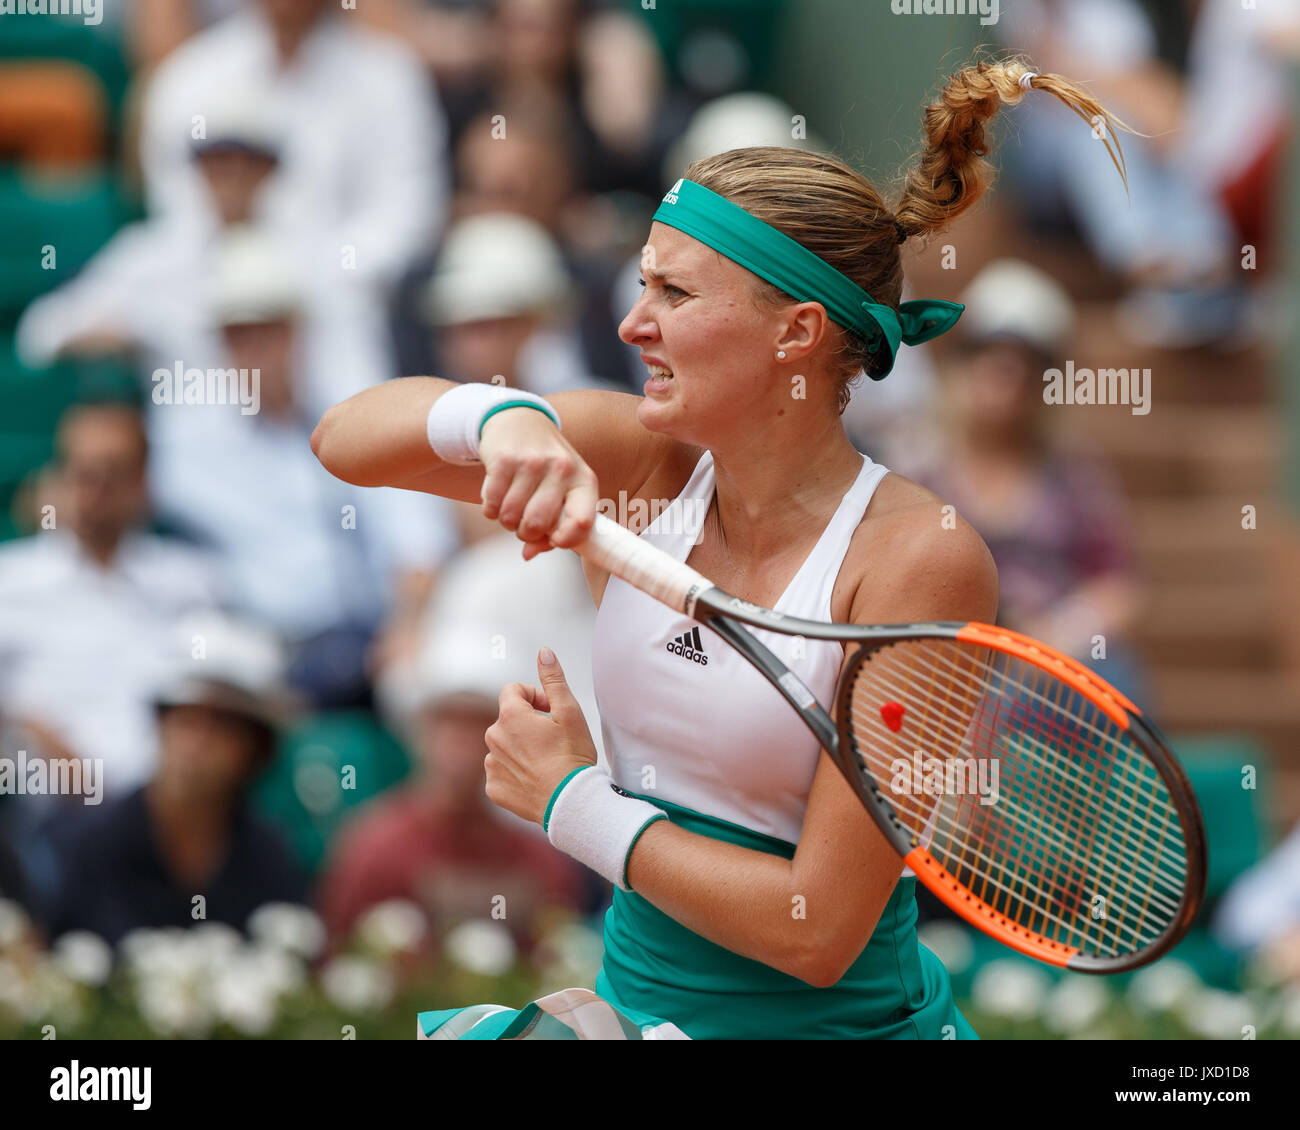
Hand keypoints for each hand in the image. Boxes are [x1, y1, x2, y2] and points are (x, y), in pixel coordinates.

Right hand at [478, 407, 598, 559]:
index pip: (582, 522)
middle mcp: (562, 469)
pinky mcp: (504, 459)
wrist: (518, 420)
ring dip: (506, 520)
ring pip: (511, 518)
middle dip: (525, 532)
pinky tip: (497, 496)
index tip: (553, 539)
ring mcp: (532, 462)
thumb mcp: (560, 490)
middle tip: (523, 522)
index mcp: (584, 480)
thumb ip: (552, 527)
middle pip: (538, 525)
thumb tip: (528, 554)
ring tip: (510, 505)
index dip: (565, 540)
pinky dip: (490, 509)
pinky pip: (492, 505)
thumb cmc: (545, 466)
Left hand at [483, 648, 597, 825]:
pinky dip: (515, 772)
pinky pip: (501, 772)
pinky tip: (536, 779)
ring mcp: (491, 765)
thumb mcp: (569, 712)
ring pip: (503, 746)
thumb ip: (553, 680)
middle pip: (507, 719)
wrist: (570, 802)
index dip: (535, 697)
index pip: (513, 691)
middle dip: (527, 723)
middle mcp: (493, 738)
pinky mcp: (493, 788)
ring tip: (546, 761)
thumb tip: (543, 651)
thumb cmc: (573, 755)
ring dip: (520, 748)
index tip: (551, 712)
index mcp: (510, 716)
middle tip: (553, 738)